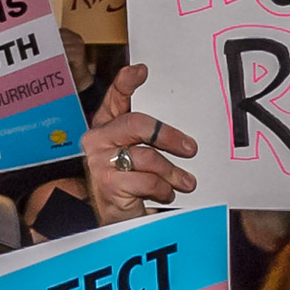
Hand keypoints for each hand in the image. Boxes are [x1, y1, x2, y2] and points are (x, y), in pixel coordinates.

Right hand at [80, 65, 198, 224]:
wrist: (118, 219)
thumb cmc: (133, 180)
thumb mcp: (140, 154)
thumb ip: (150, 137)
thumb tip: (182, 130)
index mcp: (106, 124)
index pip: (114, 97)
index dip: (126, 82)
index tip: (142, 70)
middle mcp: (98, 139)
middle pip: (136, 124)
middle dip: (169, 136)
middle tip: (191, 149)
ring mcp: (100, 162)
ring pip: (147, 157)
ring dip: (172, 172)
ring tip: (186, 182)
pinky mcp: (109, 184)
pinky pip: (146, 181)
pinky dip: (163, 189)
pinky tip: (166, 193)